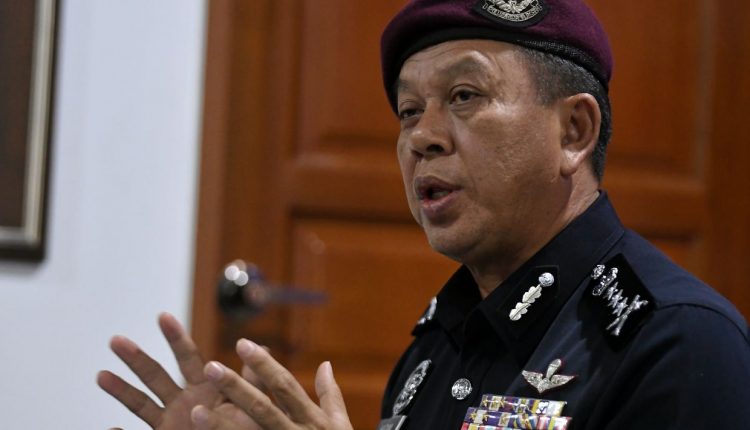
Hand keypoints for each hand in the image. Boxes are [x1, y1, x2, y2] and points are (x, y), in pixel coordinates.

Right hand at [97, 313, 256, 428]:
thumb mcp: (251, 405)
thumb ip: (253, 381)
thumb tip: (261, 348)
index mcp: (205, 388)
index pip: (188, 358)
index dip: (175, 337)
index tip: (162, 315)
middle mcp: (184, 402)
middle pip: (156, 375)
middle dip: (136, 358)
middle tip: (115, 340)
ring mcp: (171, 423)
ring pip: (141, 404)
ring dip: (121, 390)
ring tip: (100, 375)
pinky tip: (110, 428)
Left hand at [190, 339, 352, 429]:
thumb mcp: (340, 425)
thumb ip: (330, 395)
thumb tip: (325, 364)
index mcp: (311, 419)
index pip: (284, 386)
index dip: (263, 364)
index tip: (242, 343)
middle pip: (261, 408)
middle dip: (235, 388)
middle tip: (210, 367)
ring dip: (219, 425)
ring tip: (194, 409)